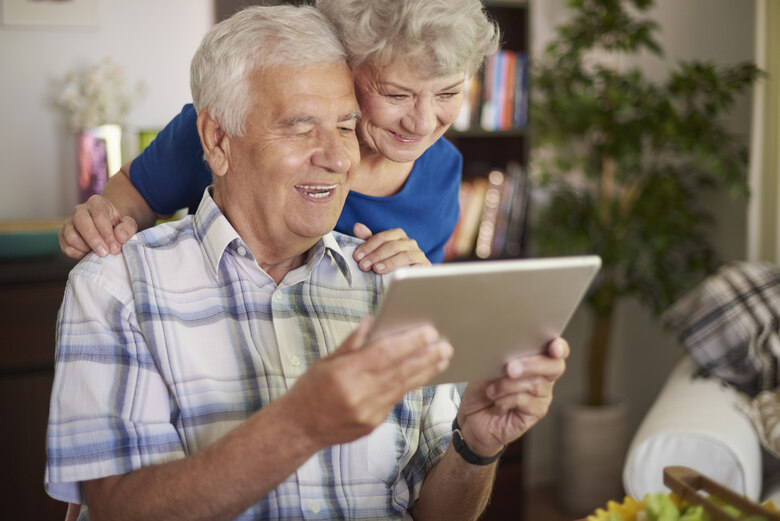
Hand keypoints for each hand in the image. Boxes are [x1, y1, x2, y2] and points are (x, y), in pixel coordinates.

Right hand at [58, 195, 137, 258]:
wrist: (106, 228)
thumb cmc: (117, 226)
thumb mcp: (128, 224)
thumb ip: (127, 228)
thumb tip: (119, 237)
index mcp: (97, 203)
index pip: (99, 216)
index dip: (107, 234)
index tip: (115, 248)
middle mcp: (80, 210)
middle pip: (81, 222)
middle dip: (94, 240)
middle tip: (105, 253)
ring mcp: (69, 222)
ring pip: (70, 236)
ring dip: (85, 248)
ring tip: (98, 253)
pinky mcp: (63, 236)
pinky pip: (66, 247)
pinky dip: (78, 254)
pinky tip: (89, 254)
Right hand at [281, 317, 452, 446]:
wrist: (298, 429)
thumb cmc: (310, 390)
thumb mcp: (325, 361)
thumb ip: (352, 343)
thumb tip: (372, 321)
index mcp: (344, 373)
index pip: (384, 354)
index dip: (409, 342)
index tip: (429, 331)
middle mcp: (357, 394)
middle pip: (399, 371)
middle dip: (425, 355)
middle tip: (445, 343)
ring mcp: (367, 412)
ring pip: (403, 387)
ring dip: (426, 370)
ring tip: (443, 356)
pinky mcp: (372, 424)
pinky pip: (395, 400)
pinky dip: (411, 385)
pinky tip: (425, 373)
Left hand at [352, 223, 429, 273]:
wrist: (408, 281)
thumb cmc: (390, 265)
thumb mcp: (377, 252)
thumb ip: (368, 240)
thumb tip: (357, 226)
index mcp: (398, 235)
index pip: (382, 237)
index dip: (368, 246)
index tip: (357, 257)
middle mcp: (410, 242)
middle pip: (392, 246)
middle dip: (375, 255)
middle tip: (363, 266)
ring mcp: (419, 254)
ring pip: (404, 255)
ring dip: (389, 263)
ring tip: (376, 269)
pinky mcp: (425, 267)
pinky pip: (416, 268)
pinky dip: (405, 271)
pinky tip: (395, 277)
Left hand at [456, 338, 569, 457]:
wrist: (470, 416)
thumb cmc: (481, 388)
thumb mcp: (487, 367)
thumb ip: (502, 357)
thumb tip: (506, 351)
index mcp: (534, 359)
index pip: (557, 349)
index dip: (559, 346)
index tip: (553, 347)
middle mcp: (543, 377)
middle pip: (554, 366)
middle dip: (531, 364)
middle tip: (509, 368)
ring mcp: (541, 396)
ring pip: (536, 383)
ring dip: (508, 385)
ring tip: (491, 390)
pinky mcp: (535, 413)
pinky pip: (526, 401)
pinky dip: (506, 400)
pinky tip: (496, 404)